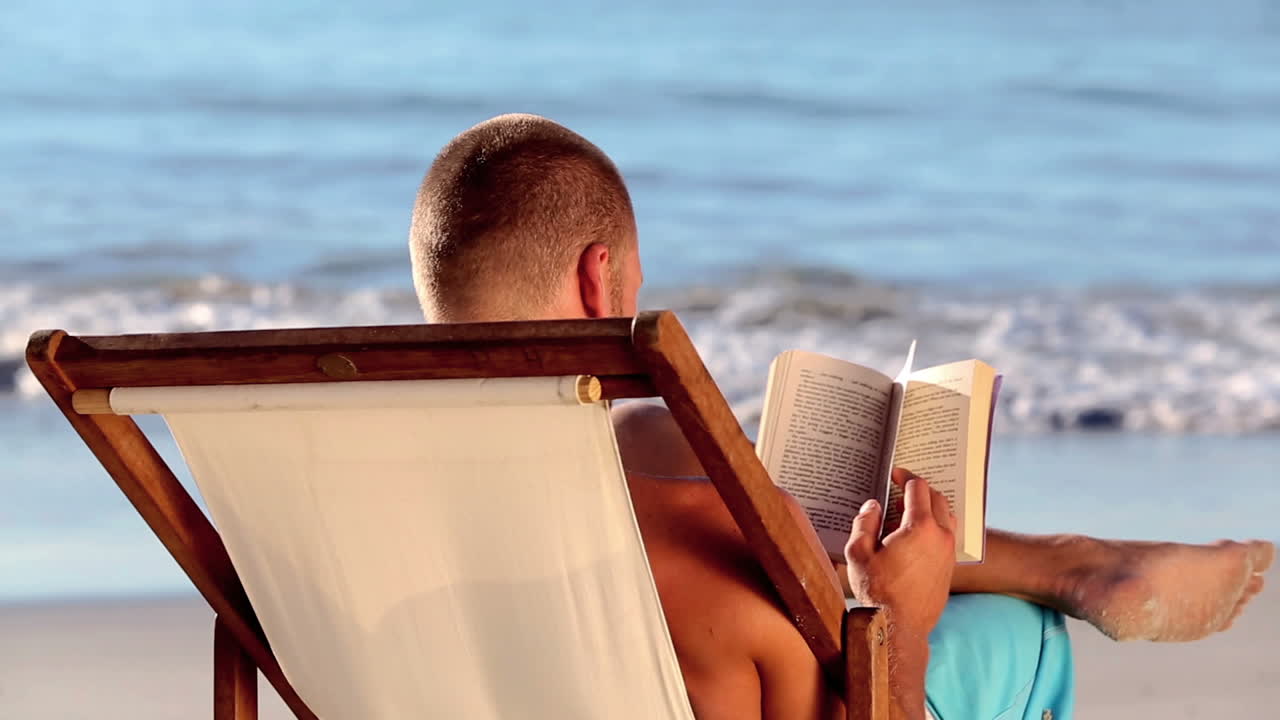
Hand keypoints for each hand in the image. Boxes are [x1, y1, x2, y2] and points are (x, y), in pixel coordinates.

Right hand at [844, 469, 955, 642]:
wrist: (897, 628)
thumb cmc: (877, 592)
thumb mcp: (858, 553)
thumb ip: (865, 523)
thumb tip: (873, 506)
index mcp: (921, 527)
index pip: (918, 488)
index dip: (905, 476)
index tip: (894, 474)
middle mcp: (941, 537)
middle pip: (938, 498)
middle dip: (920, 489)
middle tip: (900, 490)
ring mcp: (948, 554)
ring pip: (947, 517)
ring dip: (931, 508)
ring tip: (909, 512)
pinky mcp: (949, 569)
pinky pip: (947, 537)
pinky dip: (935, 527)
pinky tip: (915, 537)